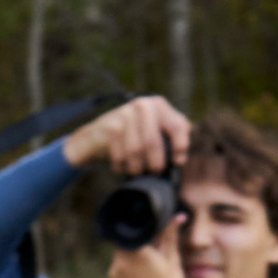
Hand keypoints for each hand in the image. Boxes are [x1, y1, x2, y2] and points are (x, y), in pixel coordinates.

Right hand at [63, 93, 195, 176]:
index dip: (180, 146)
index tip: (177, 162)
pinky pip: (120, 155)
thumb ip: (169, 140)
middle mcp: (144, 105)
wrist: (96, 136)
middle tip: (154, 172)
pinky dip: (121, 166)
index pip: (178, 125)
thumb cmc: (130, 137)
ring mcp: (125, 114)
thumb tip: (181, 160)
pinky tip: (121, 167)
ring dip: (136, 167)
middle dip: (155, 162)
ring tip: (136, 171)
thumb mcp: (153, 132)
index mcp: (159, 105)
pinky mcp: (110, 126)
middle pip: (153, 141)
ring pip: (135, 150)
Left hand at [108, 231, 186, 277]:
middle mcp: (120, 260)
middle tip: (151, 243)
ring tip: (149, 259)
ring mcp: (115, 272)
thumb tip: (178, 216)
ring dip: (132, 252)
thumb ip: (170, 236)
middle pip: (124, 240)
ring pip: (121, 253)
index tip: (147, 226)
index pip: (130, 228)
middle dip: (136, 240)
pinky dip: (128, 264)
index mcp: (136, 251)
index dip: (137, 225)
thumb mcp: (172, 260)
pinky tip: (142, 272)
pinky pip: (120, 266)